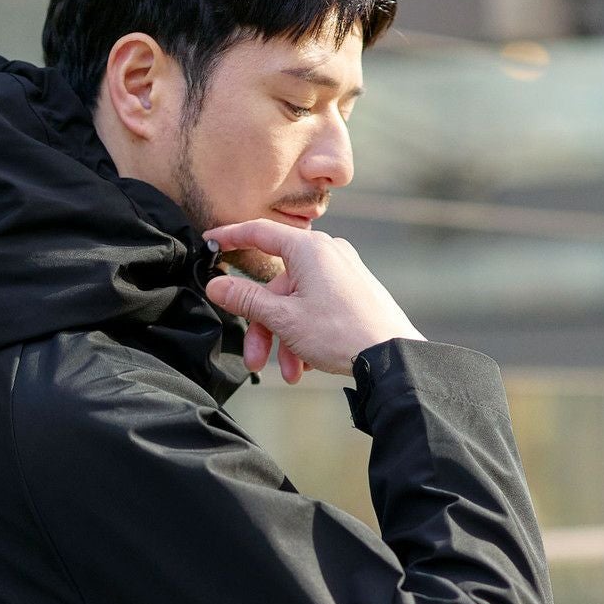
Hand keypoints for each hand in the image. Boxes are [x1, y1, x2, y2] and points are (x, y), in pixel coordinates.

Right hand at [202, 219, 425, 381]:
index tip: (211, 240)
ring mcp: (342, 273)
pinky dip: (305, 335)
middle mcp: (328, 254)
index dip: (231, 236)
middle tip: (255, 357)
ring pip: (296, 303)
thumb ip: (246, 299)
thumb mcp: (284, 318)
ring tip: (291, 371)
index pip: (260, 233)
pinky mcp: (352, 292)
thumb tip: (216, 284)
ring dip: (285, 339)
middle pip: (277, 286)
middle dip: (264, 326)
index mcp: (310, 249)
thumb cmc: (343, 333)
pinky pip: (316, 308)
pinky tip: (308, 362)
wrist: (392, 357)